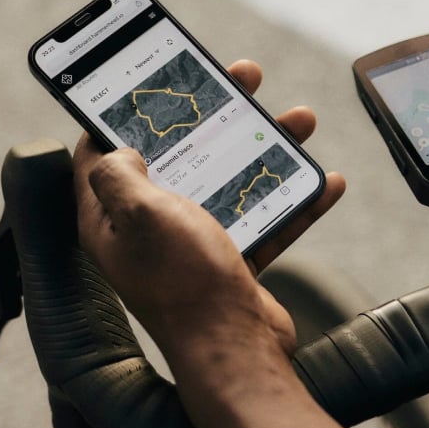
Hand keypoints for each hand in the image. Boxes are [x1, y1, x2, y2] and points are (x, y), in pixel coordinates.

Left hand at [73, 59, 344, 355]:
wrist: (237, 349)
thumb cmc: (185, 283)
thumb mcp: (141, 214)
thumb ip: (118, 174)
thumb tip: (112, 148)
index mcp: (111, 218)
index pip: (103, 152)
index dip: (125, 112)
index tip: (155, 84)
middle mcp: (148, 230)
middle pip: (180, 156)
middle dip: (215, 114)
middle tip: (243, 78)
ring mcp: (193, 246)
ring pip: (229, 180)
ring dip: (265, 148)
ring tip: (300, 119)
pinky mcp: (233, 262)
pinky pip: (265, 219)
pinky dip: (294, 199)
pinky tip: (325, 181)